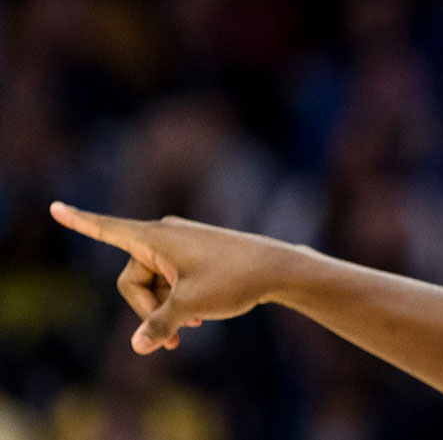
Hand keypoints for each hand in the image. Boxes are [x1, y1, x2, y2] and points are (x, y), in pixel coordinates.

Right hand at [50, 202, 288, 353]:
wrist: (277, 269)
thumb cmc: (234, 280)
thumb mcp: (190, 307)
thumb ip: (157, 325)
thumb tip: (138, 345)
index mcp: (155, 238)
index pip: (108, 230)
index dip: (79, 222)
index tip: (55, 207)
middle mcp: (164, 235)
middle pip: (132, 280)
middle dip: (148, 307)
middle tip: (179, 327)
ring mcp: (180, 245)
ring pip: (153, 286)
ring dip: (166, 308)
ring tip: (195, 324)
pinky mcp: (194, 255)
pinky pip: (171, 282)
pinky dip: (179, 301)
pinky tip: (199, 320)